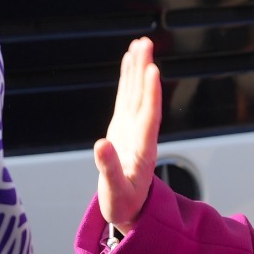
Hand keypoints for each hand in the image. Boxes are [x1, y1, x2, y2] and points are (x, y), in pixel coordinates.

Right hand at [92, 37, 160, 233]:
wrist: (131, 208)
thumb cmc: (124, 204)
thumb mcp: (115, 192)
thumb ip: (109, 169)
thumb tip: (100, 144)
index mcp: (142, 150)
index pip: (149, 117)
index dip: (151, 94)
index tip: (153, 71)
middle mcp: (140, 134)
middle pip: (144, 98)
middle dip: (144, 71)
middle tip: (145, 45)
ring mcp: (133, 128)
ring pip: (137, 93)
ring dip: (139, 69)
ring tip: (140, 44)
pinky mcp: (124, 126)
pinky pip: (127, 98)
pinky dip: (128, 79)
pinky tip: (129, 61)